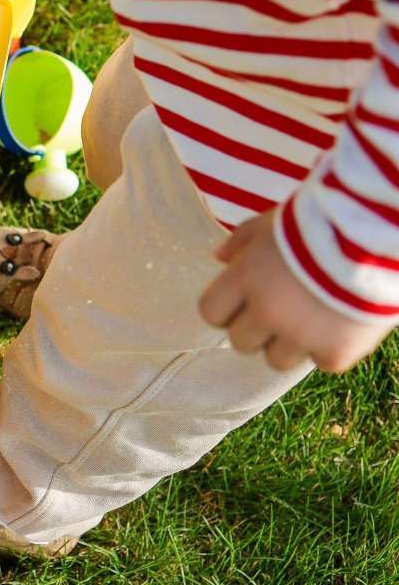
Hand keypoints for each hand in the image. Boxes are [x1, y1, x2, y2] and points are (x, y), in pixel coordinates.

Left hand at [198, 209, 391, 373]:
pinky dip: (328, 348)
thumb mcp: (271, 222)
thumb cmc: (317, 225)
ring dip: (289, 344)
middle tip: (280, 311)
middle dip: (256, 329)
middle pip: (240, 342)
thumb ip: (240, 240)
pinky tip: (339, 323)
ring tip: (311, 318)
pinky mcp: (335, 353)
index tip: (241, 304)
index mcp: (244, 278)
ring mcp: (300, 336)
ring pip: (276, 360)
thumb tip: (218, 259)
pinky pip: (320, 363)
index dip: (225, 310)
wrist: (373, 237)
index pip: (210, 313)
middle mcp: (266, 311)